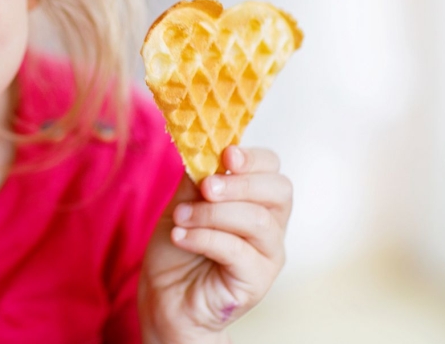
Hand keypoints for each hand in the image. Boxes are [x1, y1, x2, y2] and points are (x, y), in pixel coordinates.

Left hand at [138, 146, 291, 343]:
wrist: (165, 297)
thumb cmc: (177, 249)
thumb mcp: (182, 204)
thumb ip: (196, 179)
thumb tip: (202, 147)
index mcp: (255, 200)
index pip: (272, 169)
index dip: (254, 158)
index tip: (226, 154)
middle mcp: (270, 225)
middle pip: (279, 191)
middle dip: (240, 183)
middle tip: (205, 187)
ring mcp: (267, 254)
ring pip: (257, 220)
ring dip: (212, 214)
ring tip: (181, 218)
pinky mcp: (257, 280)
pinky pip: (238, 250)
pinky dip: (205, 238)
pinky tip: (181, 237)